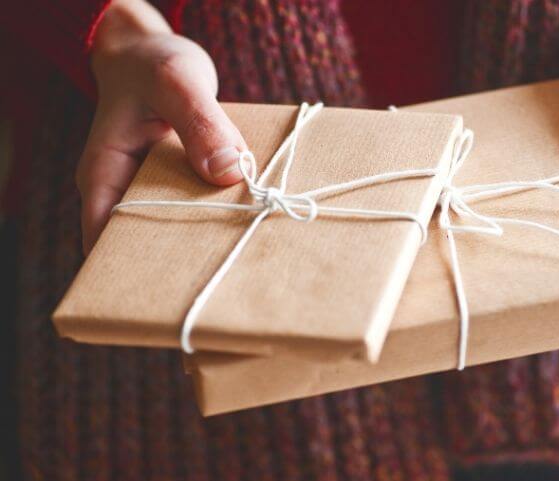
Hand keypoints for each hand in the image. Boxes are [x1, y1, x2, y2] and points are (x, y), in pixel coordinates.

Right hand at [77, 0, 246, 253]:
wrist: (156, 54)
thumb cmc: (154, 63)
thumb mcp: (176, 82)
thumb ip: (201, 123)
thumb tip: (227, 172)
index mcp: (104, 176)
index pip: (103, 241)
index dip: (130, 271)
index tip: (173, 288)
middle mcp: (125, 191)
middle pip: (144, 247)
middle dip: (178, 265)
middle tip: (222, 275)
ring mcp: (155, 190)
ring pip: (177, 231)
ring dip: (206, 241)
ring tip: (242, 256)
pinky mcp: (183, 184)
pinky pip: (201, 208)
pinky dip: (222, 214)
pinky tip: (252, 221)